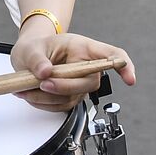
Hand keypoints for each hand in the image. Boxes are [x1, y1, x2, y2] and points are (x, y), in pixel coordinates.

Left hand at [10, 31, 136, 112]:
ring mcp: (79, 84)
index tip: (129, 79)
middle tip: (43, 83)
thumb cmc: (35, 48)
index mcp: (83, 48)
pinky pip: (61, 106)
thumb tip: (45, 72)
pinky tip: (29, 94)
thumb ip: (36, 59)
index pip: (112, 55)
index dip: (124, 66)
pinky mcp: (70, 97)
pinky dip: (43, 103)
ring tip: (26, 89)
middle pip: (90, 82)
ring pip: (73, 97)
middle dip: (66, 86)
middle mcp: (86, 67)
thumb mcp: (31, 48)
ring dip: (48, 97)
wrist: (27, 57)